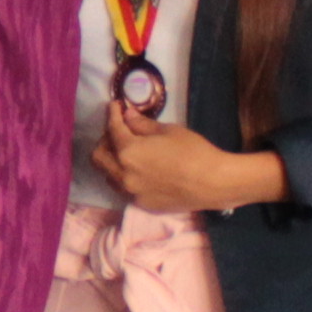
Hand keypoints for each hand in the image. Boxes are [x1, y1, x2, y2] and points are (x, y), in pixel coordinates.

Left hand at [93, 107, 287, 215]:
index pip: (112, 129)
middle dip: (105, 139)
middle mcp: (123, 174)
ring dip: (112, 160)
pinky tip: (140, 170)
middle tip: (119, 130)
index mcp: (128, 152)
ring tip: (127, 151)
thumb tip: (128, 116)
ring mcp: (131, 192)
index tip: (115, 107)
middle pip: (98, 156)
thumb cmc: (193, 151)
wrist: (213, 183)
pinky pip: (123, 188)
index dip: (112, 114)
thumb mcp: (168, 131)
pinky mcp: (141, 204)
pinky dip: (125, 176)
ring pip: (108, 175)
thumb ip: (142, 125)